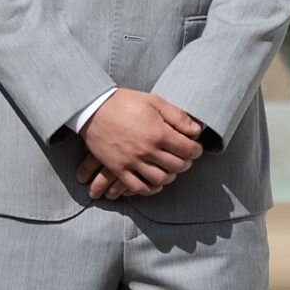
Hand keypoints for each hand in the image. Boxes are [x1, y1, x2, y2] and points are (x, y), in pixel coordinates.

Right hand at [79, 88, 202, 196]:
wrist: (92, 108)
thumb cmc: (124, 102)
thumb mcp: (154, 101)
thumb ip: (177, 116)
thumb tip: (197, 130)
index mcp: (158, 133)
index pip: (188, 150)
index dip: (196, 150)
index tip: (195, 148)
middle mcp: (147, 150)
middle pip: (177, 166)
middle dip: (186, 163)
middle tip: (184, 158)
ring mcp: (132, 161)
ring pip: (160, 179)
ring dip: (170, 176)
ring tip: (170, 168)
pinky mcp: (118, 168)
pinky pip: (138, 187)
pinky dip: (150, 188)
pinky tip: (155, 183)